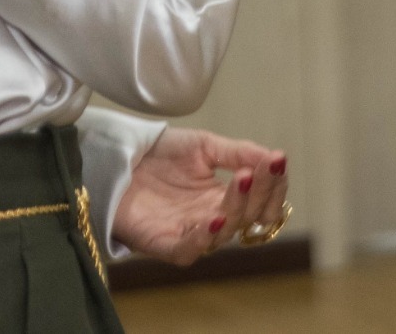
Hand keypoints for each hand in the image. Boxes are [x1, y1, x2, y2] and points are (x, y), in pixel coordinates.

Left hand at [110, 126, 290, 265]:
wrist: (116, 157)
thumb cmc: (160, 155)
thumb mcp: (205, 146)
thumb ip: (239, 153)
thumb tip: (276, 158)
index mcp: (225, 198)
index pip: (261, 200)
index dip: (273, 185)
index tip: (278, 161)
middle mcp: (212, 218)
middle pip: (248, 217)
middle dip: (260, 193)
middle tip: (262, 169)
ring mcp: (189, 233)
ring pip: (224, 233)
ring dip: (237, 208)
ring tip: (243, 181)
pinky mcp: (164, 243)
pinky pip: (190, 250)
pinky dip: (204, 237)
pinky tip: (214, 217)